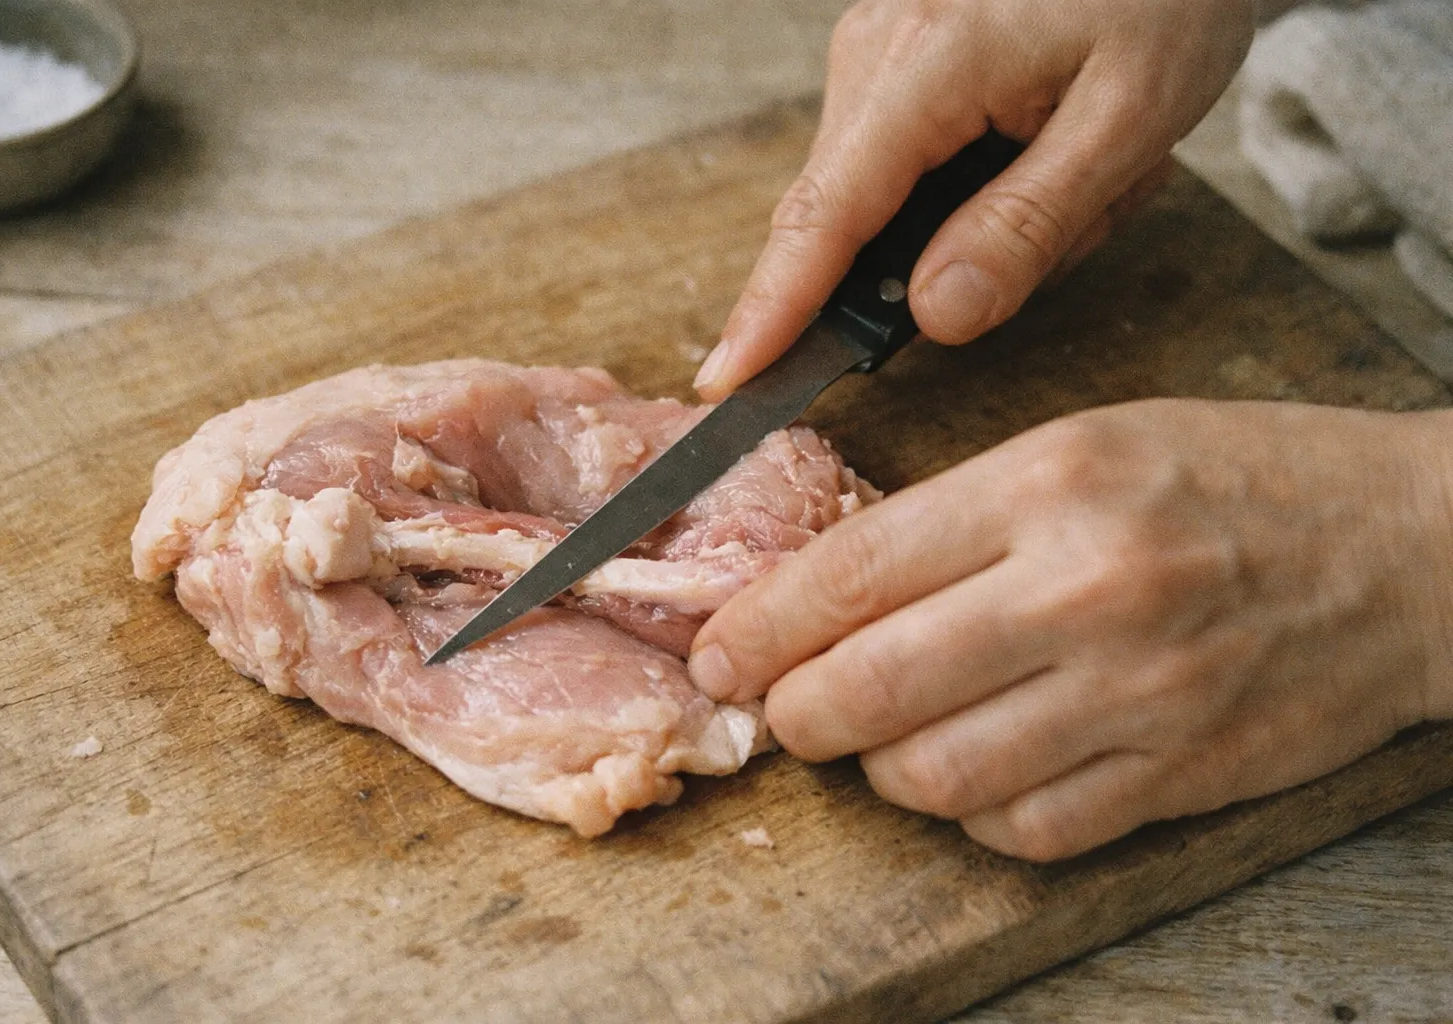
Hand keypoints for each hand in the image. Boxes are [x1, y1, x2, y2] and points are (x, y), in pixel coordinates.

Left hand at [688, 401, 1452, 859]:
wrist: (1407, 550)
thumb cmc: (1237, 479)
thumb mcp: (1086, 444)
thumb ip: (955, 516)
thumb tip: (825, 588)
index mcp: (1049, 485)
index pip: (854, 568)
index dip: (761, 623)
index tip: (722, 649)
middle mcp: (1086, 592)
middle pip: (873, 687)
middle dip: (796, 711)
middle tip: (782, 707)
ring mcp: (1136, 695)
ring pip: (937, 777)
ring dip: (879, 769)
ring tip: (880, 736)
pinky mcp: (1177, 775)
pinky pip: (1025, 829)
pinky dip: (971, 813)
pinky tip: (973, 771)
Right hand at [694, 0, 1252, 400]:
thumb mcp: (1127, 120)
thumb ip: (1025, 229)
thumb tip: (934, 316)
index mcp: (922, 67)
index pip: (824, 220)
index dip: (773, 312)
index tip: (729, 381)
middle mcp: (874, 54)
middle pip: (856, 224)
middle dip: (957, 258)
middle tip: (1088, 213)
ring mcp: (879, 52)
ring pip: (888, 202)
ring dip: (986, 218)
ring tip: (1090, 170)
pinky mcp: (898, 60)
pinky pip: (910, 165)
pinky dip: (981, 184)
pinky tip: (1055, 146)